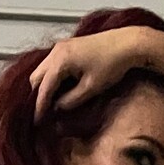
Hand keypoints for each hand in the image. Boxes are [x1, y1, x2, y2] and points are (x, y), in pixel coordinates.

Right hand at [28, 28, 147, 121]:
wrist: (127, 43)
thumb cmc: (112, 64)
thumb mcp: (91, 88)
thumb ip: (71, 100)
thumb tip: (57, 108)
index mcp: (61, 60)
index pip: (44, 87)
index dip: (40, 106)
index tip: (37, 121)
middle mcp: (57, 50)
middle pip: (37, 76)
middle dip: (38, 95)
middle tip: (44, 112)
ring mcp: (61, 46)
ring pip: (43, 70)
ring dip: (45, 86)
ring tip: (52, 103)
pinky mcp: (67, 47)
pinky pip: (51, 64)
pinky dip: (52, 77)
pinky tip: (60, 89)